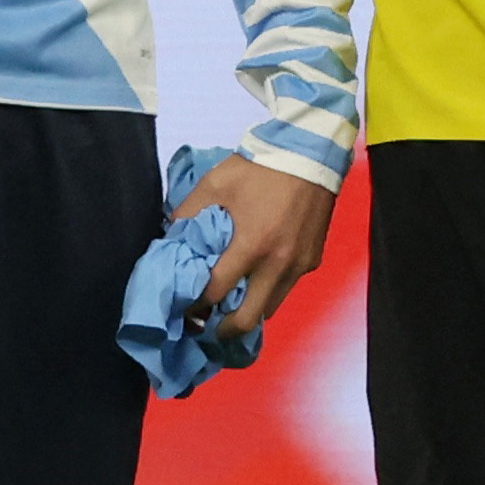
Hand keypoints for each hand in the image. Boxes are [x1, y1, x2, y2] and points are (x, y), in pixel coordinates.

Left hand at [175, 154, 335, 336]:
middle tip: (206, 325)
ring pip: (269, 308)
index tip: (183, 309)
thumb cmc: (258, 168)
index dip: (194, 307)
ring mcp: (298, 266)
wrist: (309, 153)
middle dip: (222, 330)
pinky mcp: (311, 261)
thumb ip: (188, 214)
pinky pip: (286, 288)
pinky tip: (254, 281)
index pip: (215, 293)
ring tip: (229, 305)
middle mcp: (277, 264)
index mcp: (250, 245)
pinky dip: (267, 292)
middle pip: (246, 319)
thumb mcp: (214, 184)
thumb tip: (173, 239)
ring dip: (247, 312)